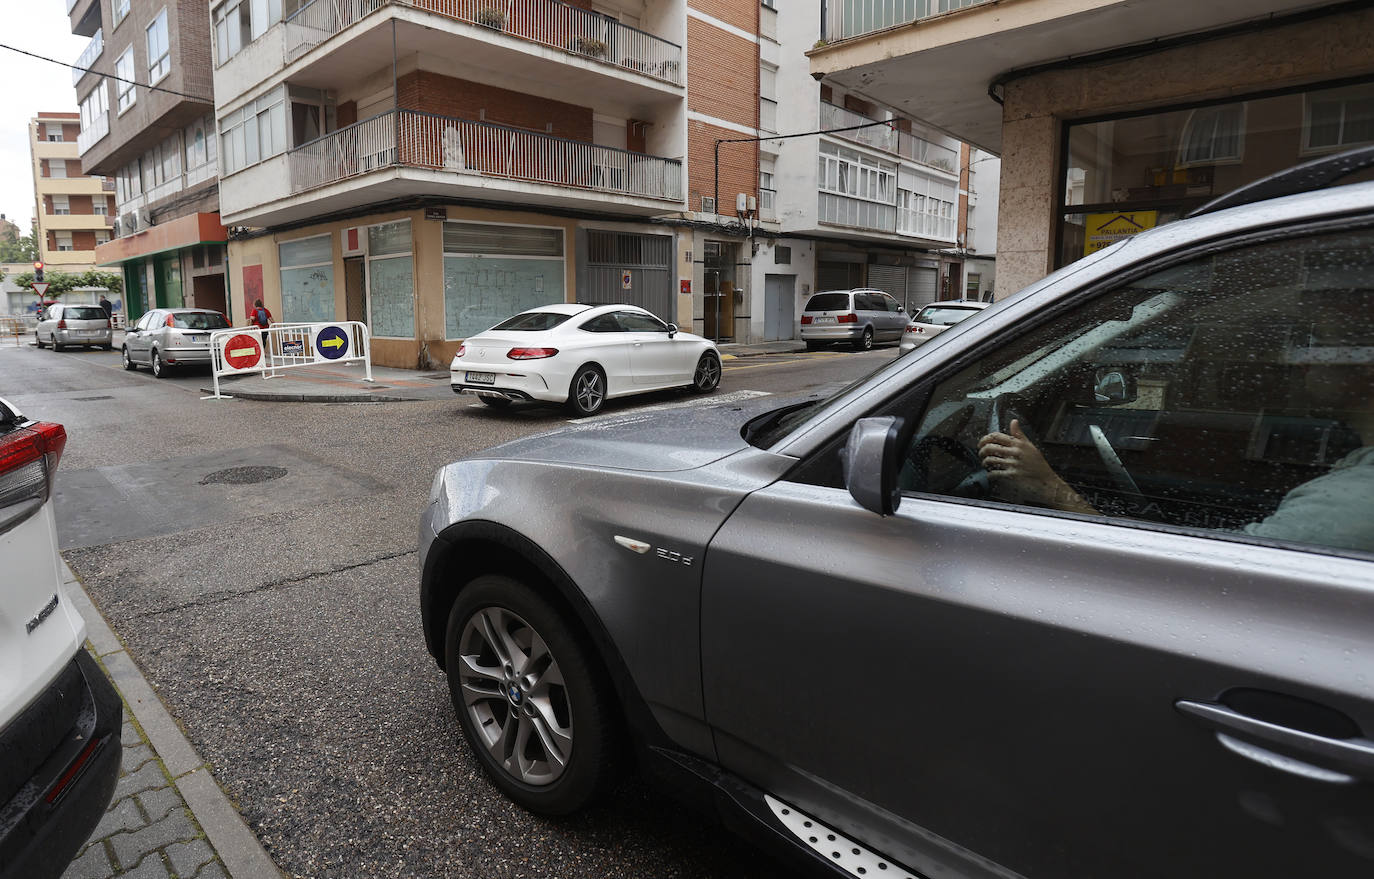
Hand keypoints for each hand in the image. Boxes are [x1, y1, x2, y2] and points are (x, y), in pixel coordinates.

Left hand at [978, 419, 1096, 512]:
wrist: (1046, 479)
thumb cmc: (1038, 463)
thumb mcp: (1030, 445)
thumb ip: (1019, 434)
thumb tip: (1014, 421)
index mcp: (1018, 443)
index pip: (996, 436)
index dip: (985, 439)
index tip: (981, 443)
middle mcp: (1015, 452)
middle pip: (990, 447)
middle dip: (981, 451)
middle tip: (981, 454)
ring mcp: (1013, 463)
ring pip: (991, 460)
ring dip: (984, 463)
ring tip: (985, 464)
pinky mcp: (1012, 475)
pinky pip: (996, 473)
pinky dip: (990, 475)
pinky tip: (990, 475)